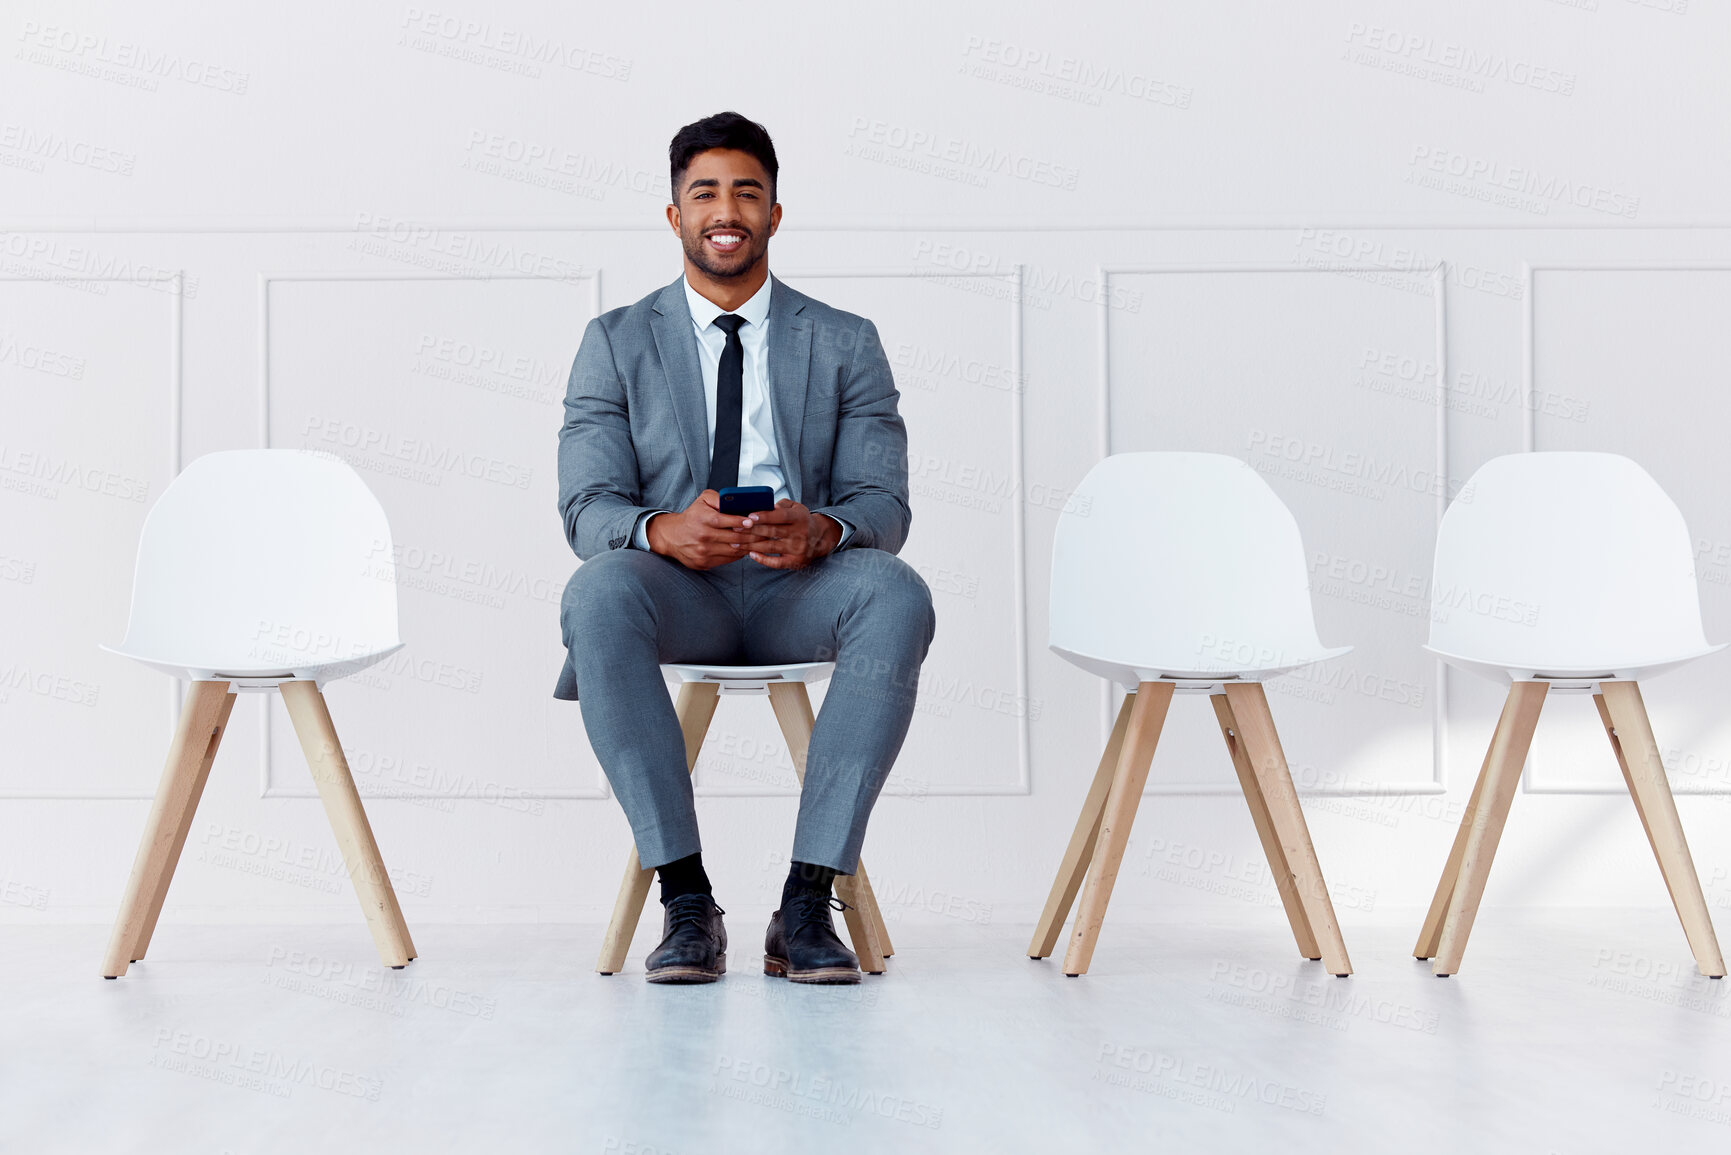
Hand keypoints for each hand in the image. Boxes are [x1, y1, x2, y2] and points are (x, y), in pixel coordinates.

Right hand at [645, 490, 771, 569]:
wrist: (672, 536)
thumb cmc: (692, 517)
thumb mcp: (703, 500)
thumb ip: (720, 498)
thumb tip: (737, 501)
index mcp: (702, 519)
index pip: (724, 521)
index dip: (739, 522)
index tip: (751, 522)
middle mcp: (702, 537)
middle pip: (733, 538)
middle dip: (751, 535)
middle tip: (764, 532)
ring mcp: (703, 552)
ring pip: (733, 550)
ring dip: (748, 546)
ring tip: (759, 541)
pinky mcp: (704, 563)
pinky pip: (728, 559)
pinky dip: (739, 554)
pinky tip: (746, 548)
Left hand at [740, 500, 840, 569]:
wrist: (819, 538)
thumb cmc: (801, 520)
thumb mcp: (796, 507)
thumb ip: (781, 505)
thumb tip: (766, 506)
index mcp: (799, 517)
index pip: (780, 516)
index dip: (764, 516)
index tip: (749, 516)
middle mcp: (800, 533)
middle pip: (772, 532)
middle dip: (751, 530)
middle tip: (734, 529)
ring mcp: (797, 549)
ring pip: (770, 547)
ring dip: (751, 545)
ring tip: (736, 542)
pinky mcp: (794, 561)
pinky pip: (776, 562)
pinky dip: (763, 559)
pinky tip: (751, 554)